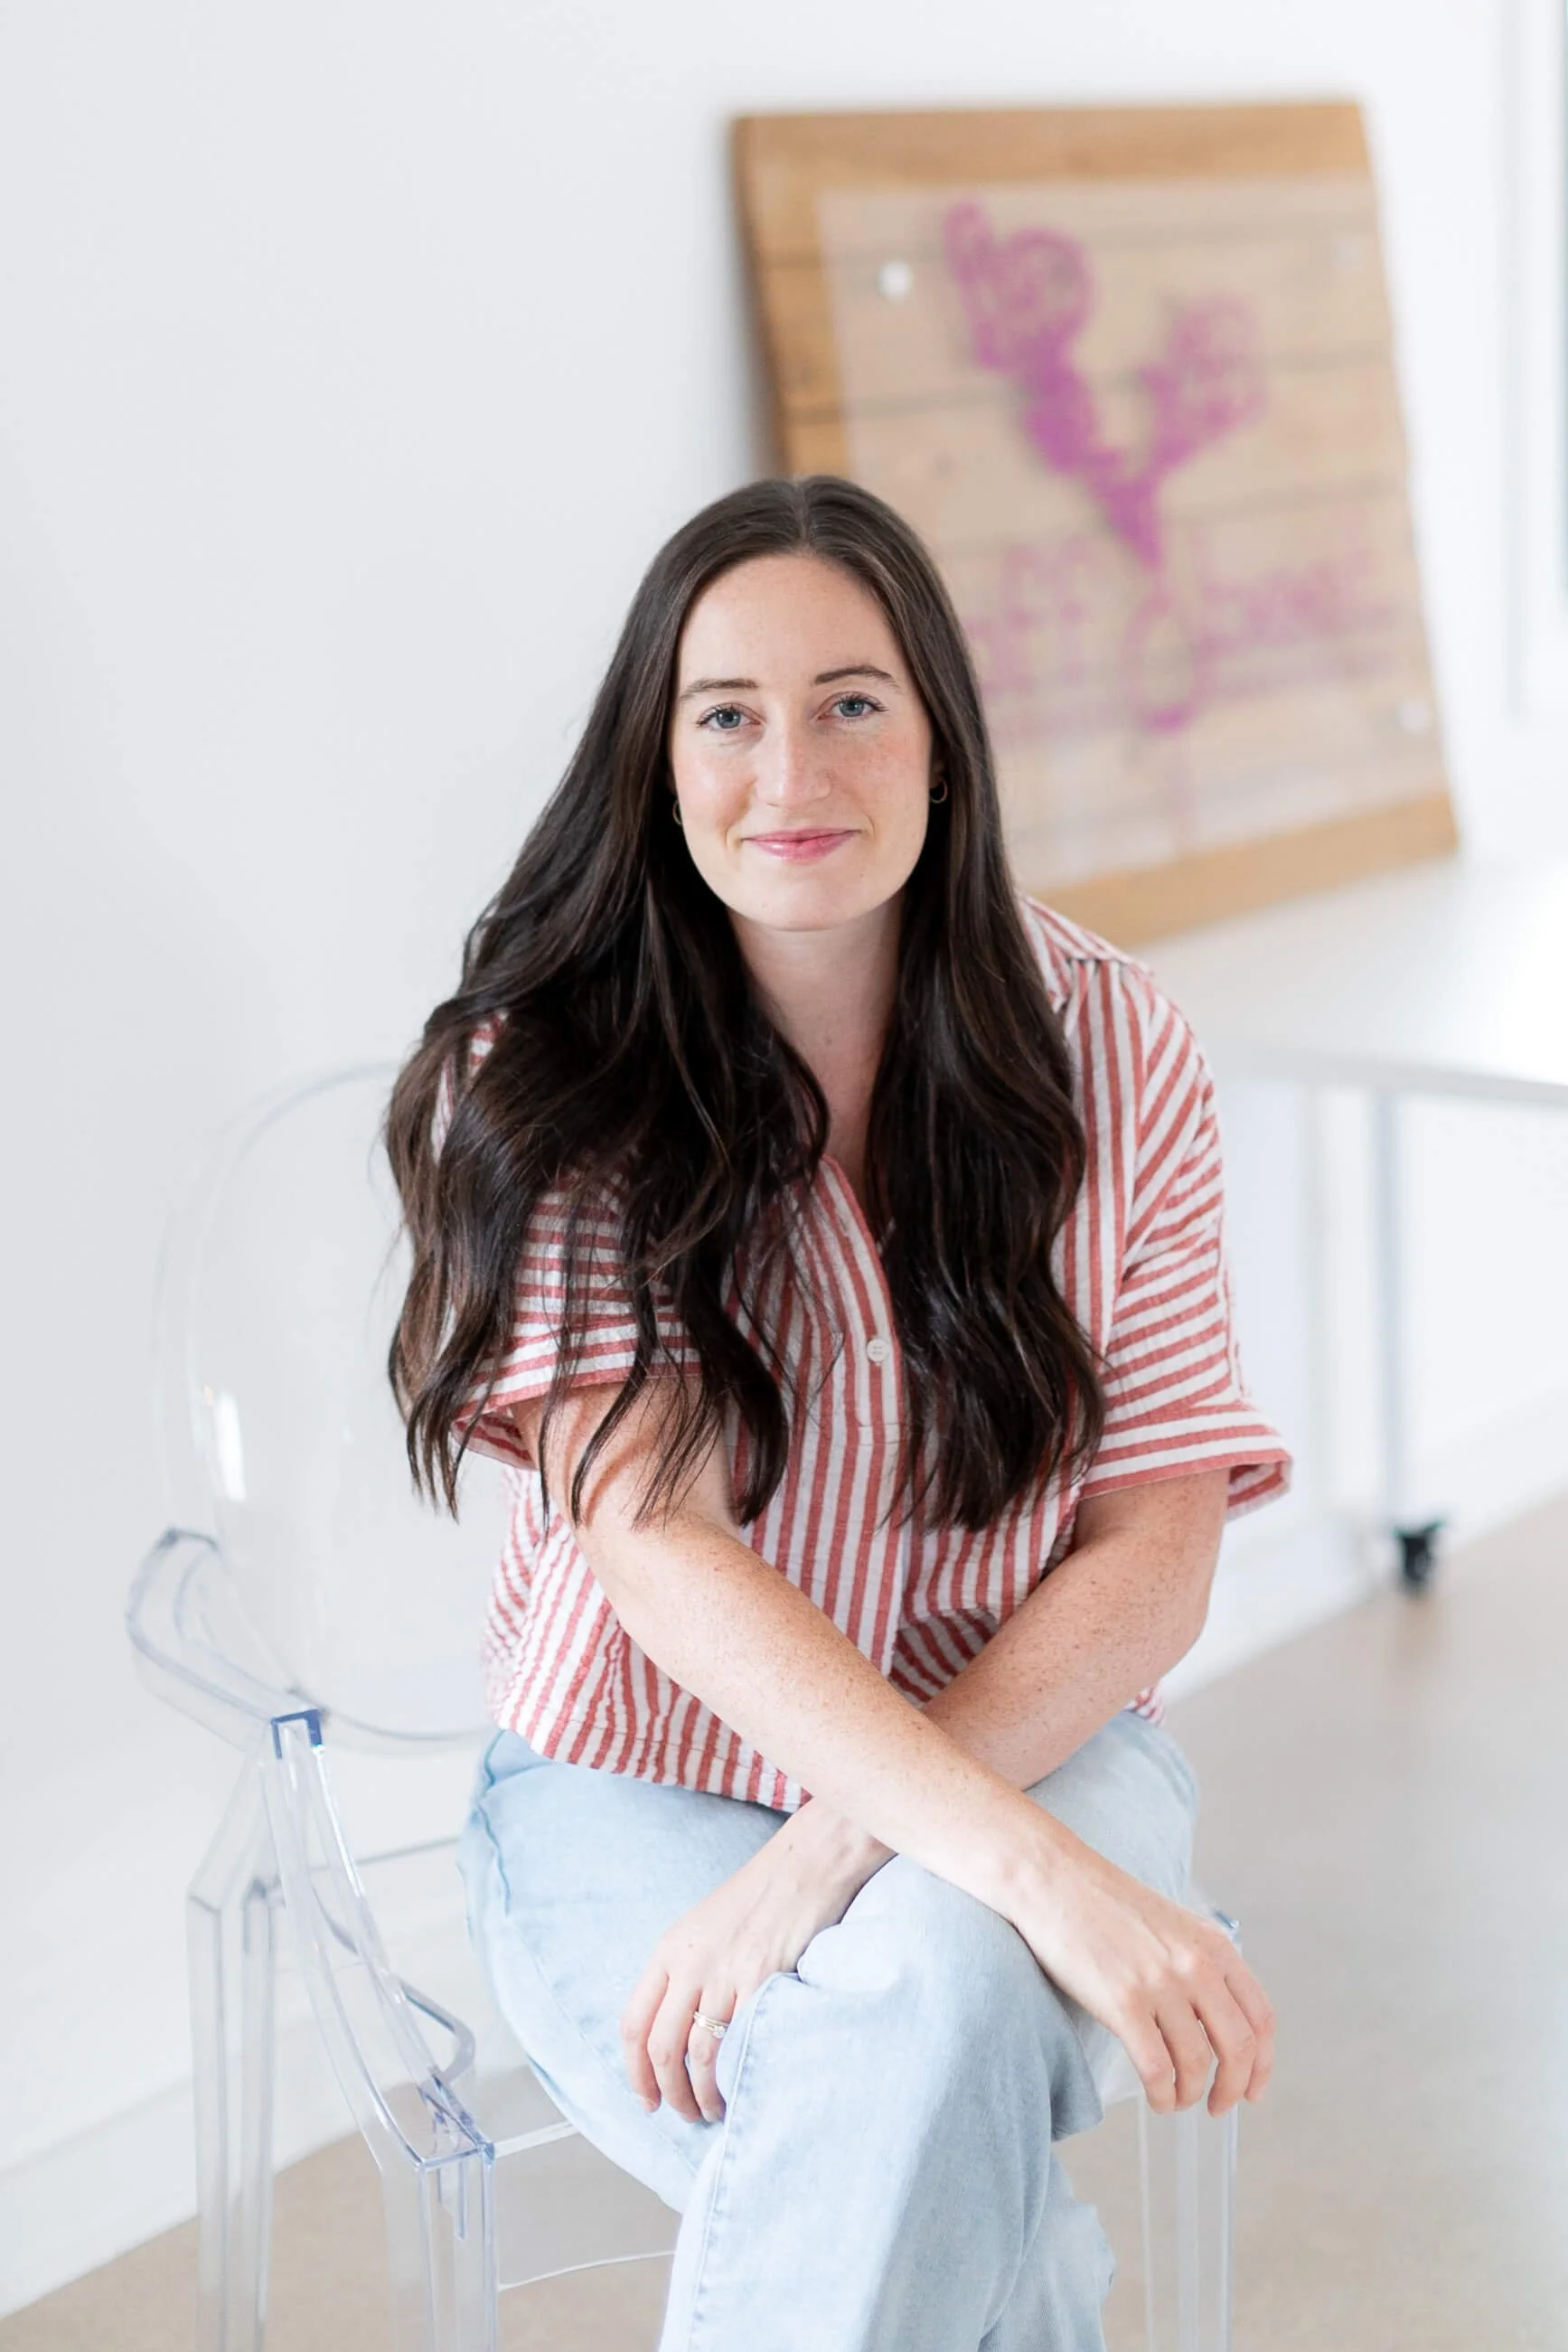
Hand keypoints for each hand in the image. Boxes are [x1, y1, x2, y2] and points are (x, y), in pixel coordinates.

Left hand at [619, 1803, 888, 2123]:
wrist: (804, 1865)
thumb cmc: (758, 1899)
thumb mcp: (703, 1930)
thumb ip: (685, 1974)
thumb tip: (676, 2035)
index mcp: (669, 1950)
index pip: (633, 2023)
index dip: (634, 2071)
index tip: (645, 2099)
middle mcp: (690, 1962)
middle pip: (661, 2047)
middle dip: (668, 2094)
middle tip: (684, 2115)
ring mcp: (726, 1972)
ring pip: (699, 2055)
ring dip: (703, 2095)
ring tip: (714, 2110)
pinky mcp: (762, 1979)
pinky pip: (741, 2043)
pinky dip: (738, 2077)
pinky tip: (743, 2088)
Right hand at [1007, 1823, 1274, 2116]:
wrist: (1055, 1881)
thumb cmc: (1107, 1905)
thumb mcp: (1174, 1926)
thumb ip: (1202, 1965)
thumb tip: (1217, 2025)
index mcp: (1214, 1945)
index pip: (1260, 2017)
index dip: (1262, 2064)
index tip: (1252, 2090)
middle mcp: (1196, 1964)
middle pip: (1238, 2046)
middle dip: (1232, 2089)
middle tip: (1218, 2106)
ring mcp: (1160, 1983)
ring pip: (1197, 2063)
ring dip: (1189, 2094)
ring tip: (1176, 2099)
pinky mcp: (1123, 2002)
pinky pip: (1157, 2068)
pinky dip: (1162, 2094)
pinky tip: (1156, 2097)